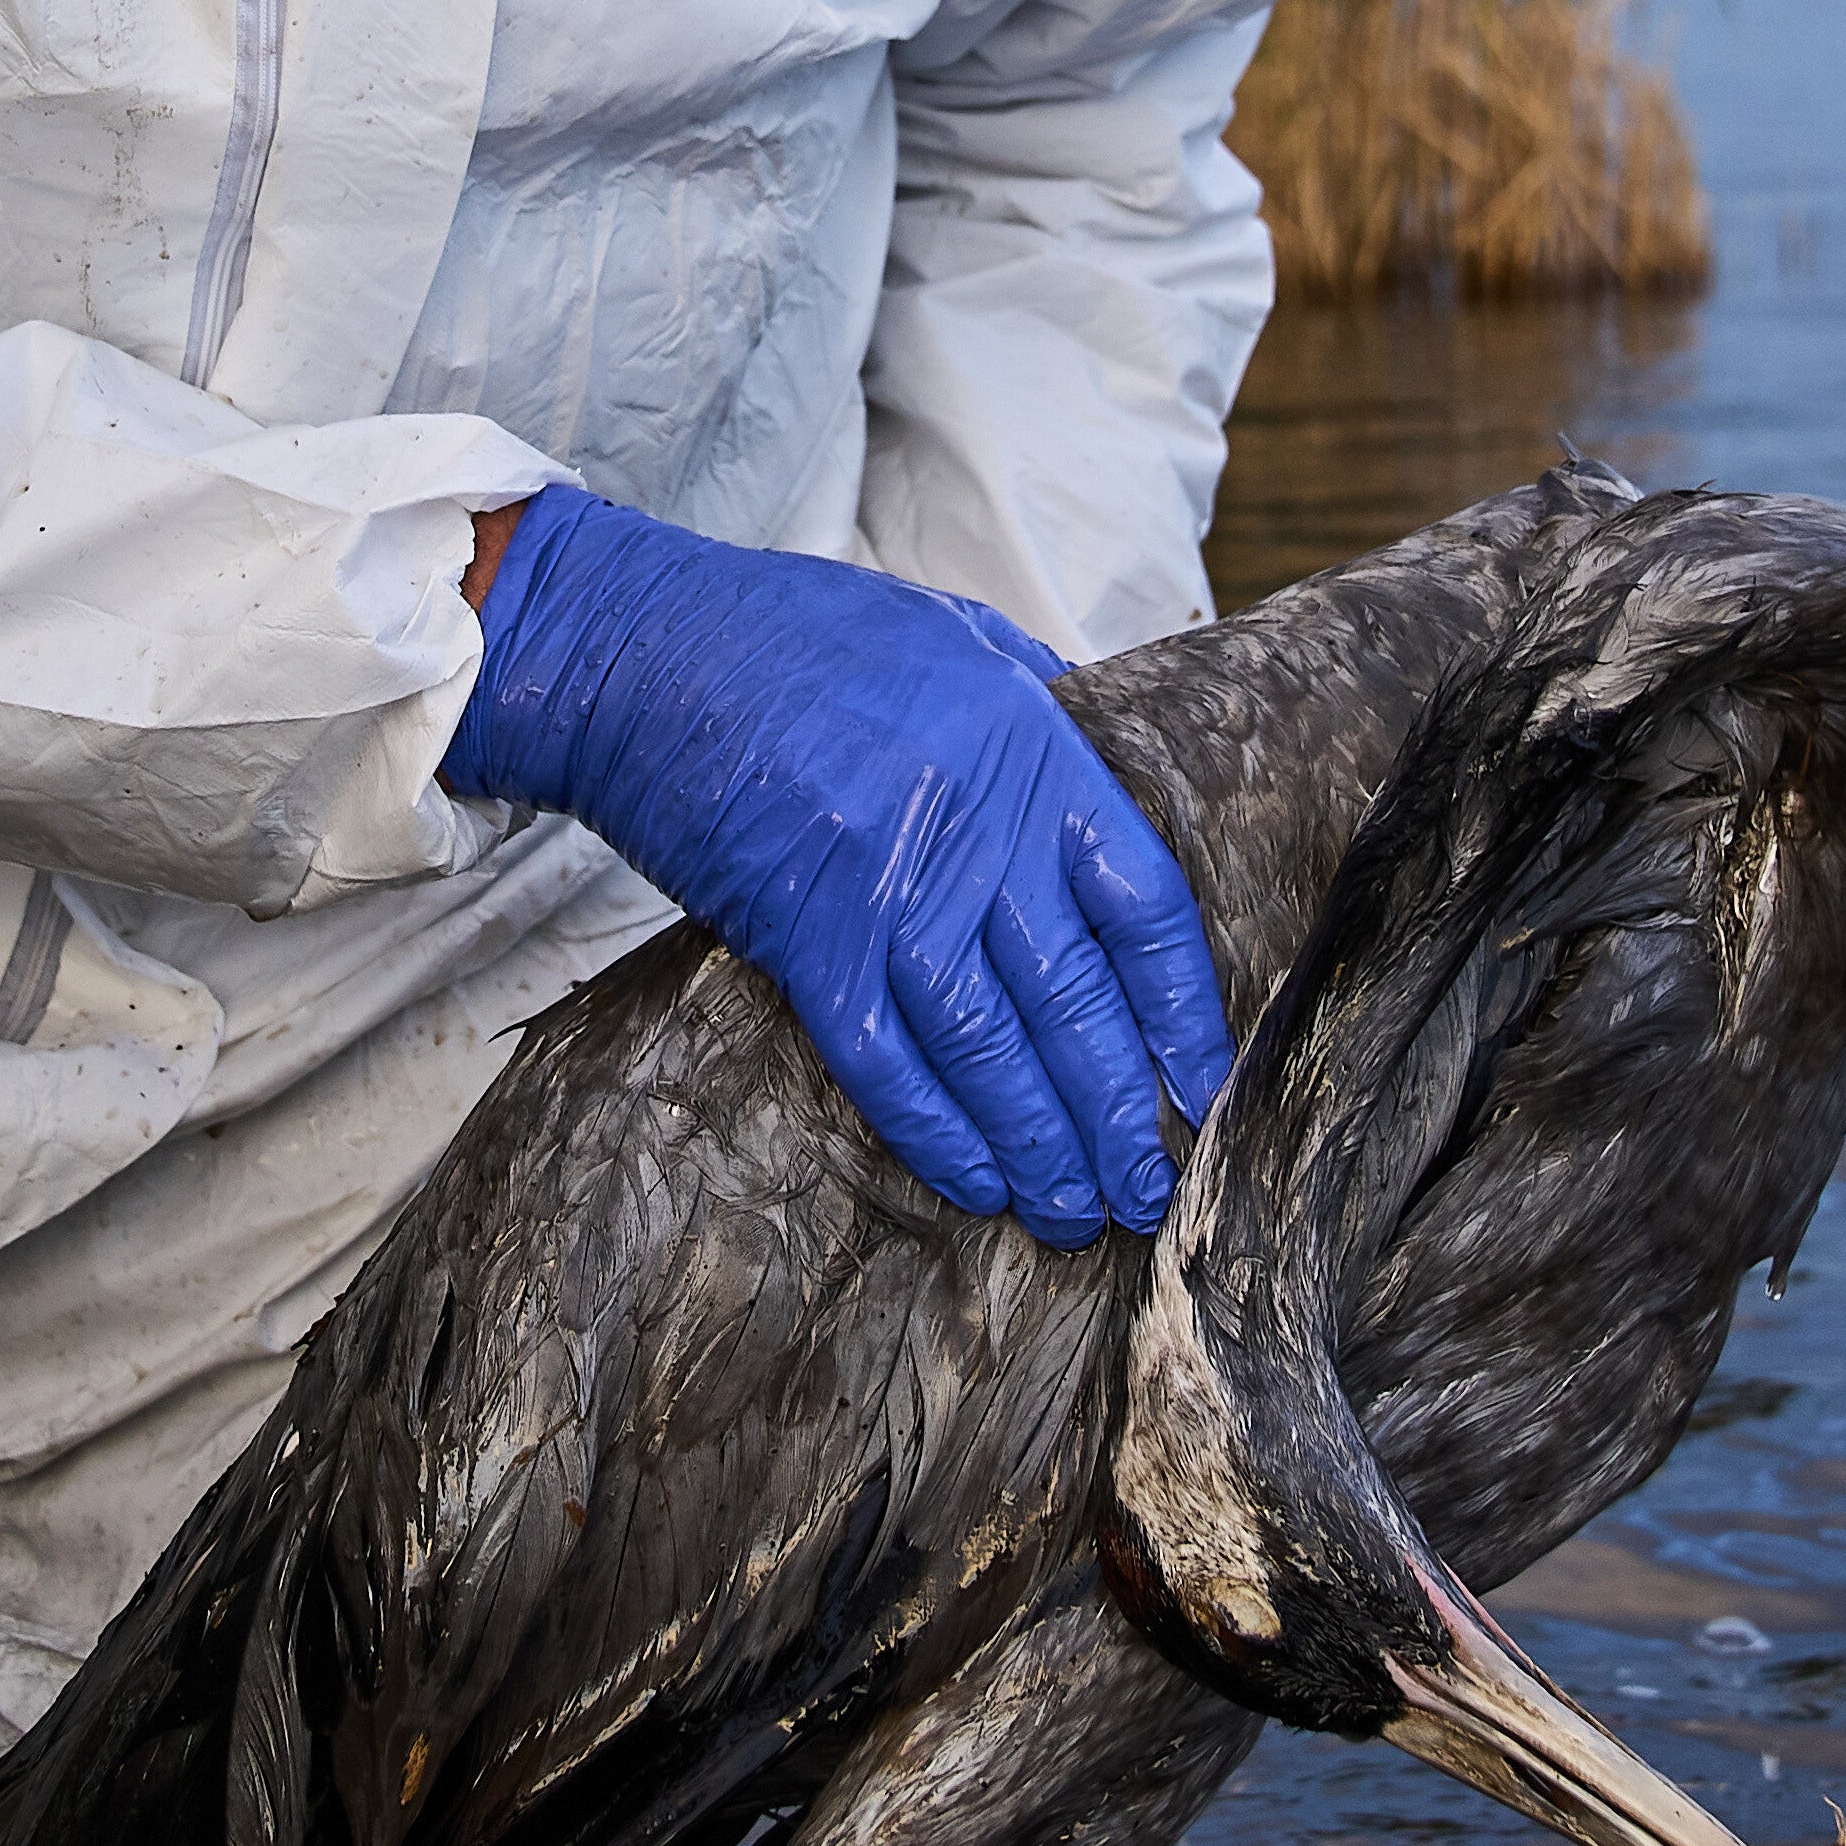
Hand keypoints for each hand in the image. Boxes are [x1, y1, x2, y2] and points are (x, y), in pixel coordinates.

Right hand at [438, 488, 1232, 1237]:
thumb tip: (1106, 768)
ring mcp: (885, 890)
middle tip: (1147, 1189)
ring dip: (1040, 1144)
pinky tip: (978, 1181)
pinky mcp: (804, 940)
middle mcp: (971, 831)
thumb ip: (1042, 706)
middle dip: (1119, 1112)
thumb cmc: (797, 635)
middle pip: (1073, 1000)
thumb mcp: (956, 635)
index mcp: (1029, 753)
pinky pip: (886, 1061)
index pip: (1142, 907)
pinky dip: (935, 1131)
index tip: (1203, 1084)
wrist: (642, 654)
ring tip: (1075, 1209)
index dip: (1182, 1013)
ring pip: (988, 1048)